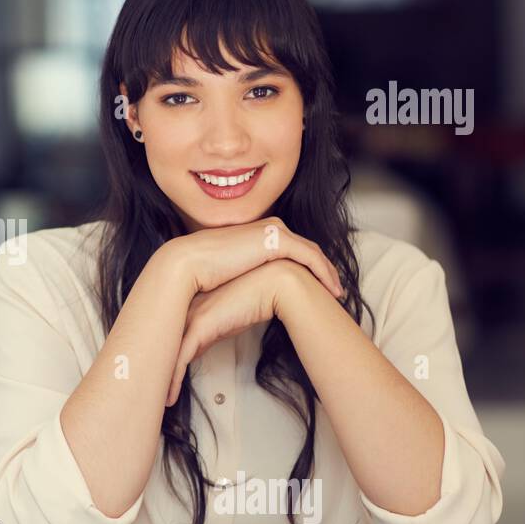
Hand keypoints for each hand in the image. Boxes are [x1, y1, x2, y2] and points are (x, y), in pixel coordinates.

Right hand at [162, 216, 343, 299]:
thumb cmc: (199, 273)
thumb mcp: (225, 272)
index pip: (288, 248)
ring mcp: (273, 230)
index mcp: (254, 233)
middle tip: (333, 288)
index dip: (305, 266)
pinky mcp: (278, 239)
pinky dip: (325, 272)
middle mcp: (267, 227)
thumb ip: (238, 276)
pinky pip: (311, 257)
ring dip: (327, 271)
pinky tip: (332, 290)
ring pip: (312, 251)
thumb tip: (240, 296)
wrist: (187, 263)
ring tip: (337, 292)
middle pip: (305, 247)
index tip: (314, 285)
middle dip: (321, 268)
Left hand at [165, 259, 303, 406]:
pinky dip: (174, 380)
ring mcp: (191, 316)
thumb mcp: (231, 318)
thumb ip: (214, 331)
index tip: (156, 375)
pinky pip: (180, 359)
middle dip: (153, 369)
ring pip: (166, 353)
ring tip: (159, 401)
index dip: (162, 357)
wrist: (274, 284)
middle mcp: (187, 308)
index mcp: (192, 304)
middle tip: (148, 391)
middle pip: (161, 344)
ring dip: (162, 379)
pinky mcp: (200, 327)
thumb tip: (201, 347)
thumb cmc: (258, 299)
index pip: (168, 334)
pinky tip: (171, 397)